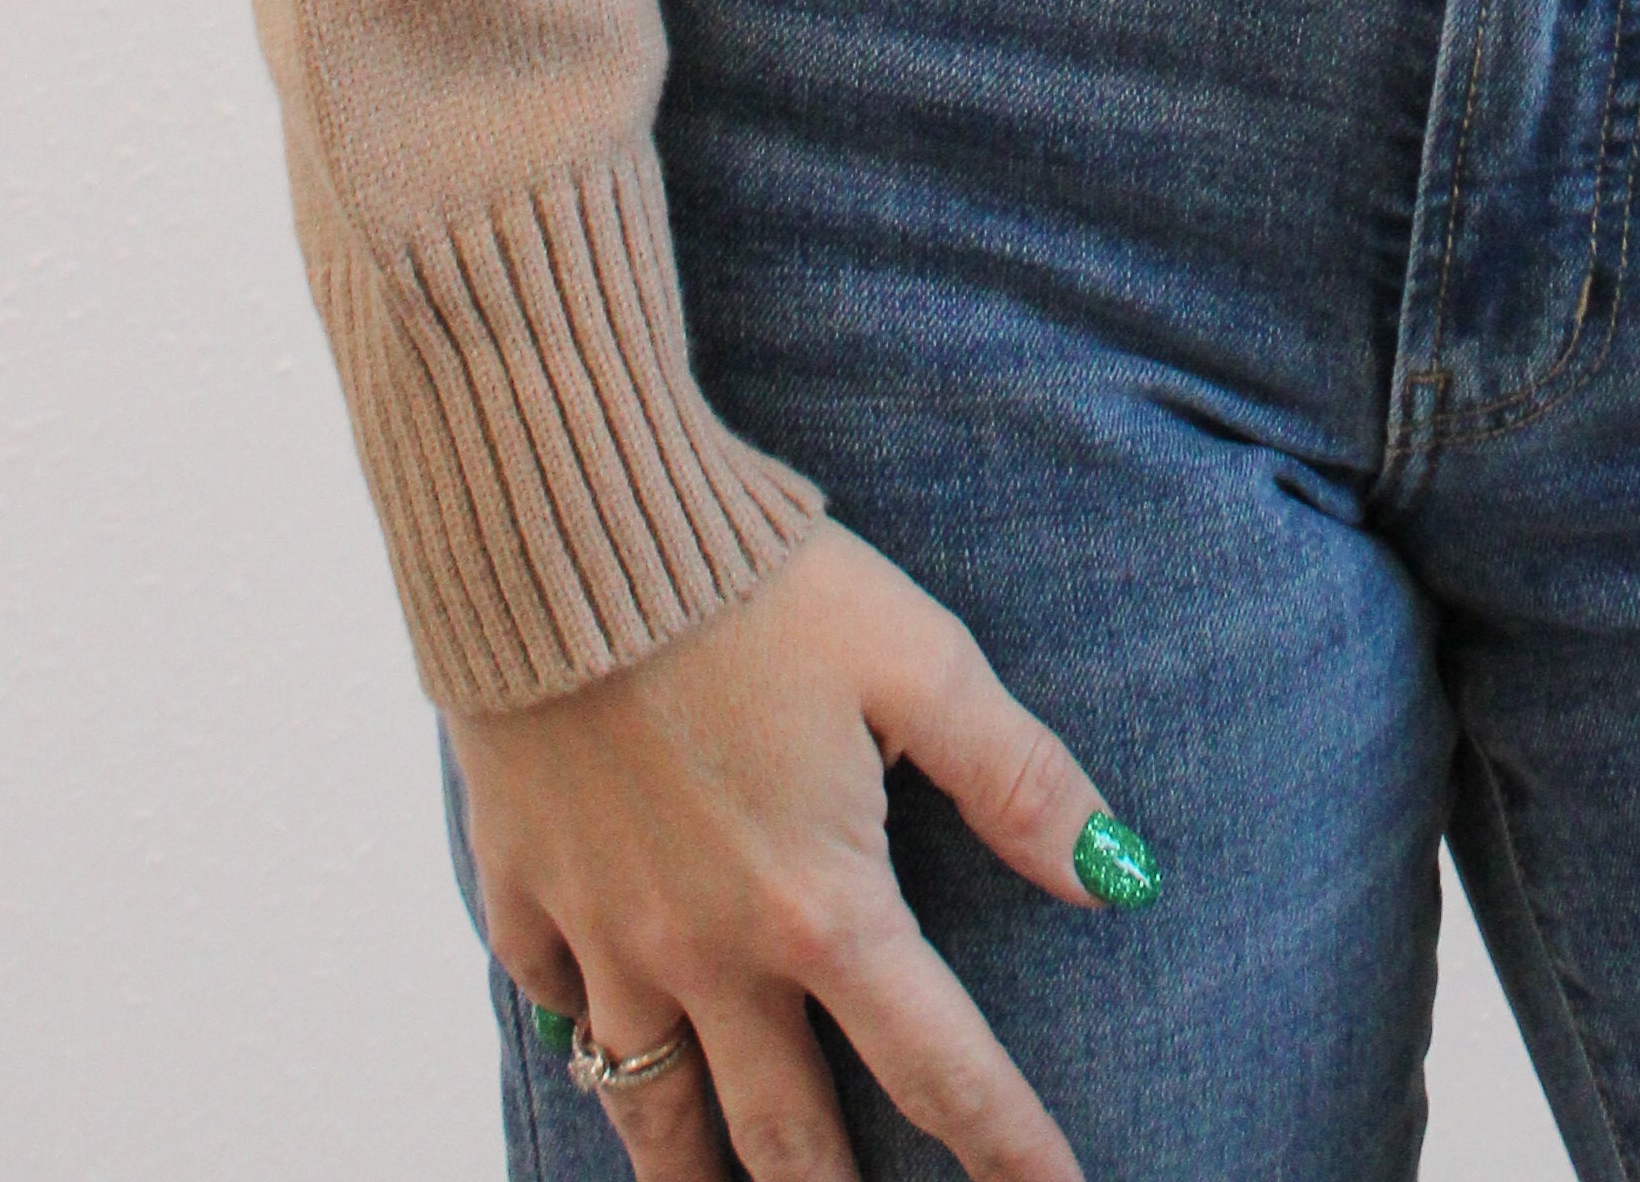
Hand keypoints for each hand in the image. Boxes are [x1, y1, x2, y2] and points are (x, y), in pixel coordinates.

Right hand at [449, 520, 1143, 1181]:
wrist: (563, 524)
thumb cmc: (757, 581)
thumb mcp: (917, 656)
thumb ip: (1017, 779)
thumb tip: (1118, 878)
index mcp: (822, 907)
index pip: (940, 1072)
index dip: (1008, 1152)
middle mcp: (711, 953)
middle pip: (786, 1139)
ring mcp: (606, 935)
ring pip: (651, 1112)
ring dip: (696, 1177)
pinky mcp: (521, 891)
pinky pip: (554, 1007)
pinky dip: (584, 1041)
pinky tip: (604, 1045)